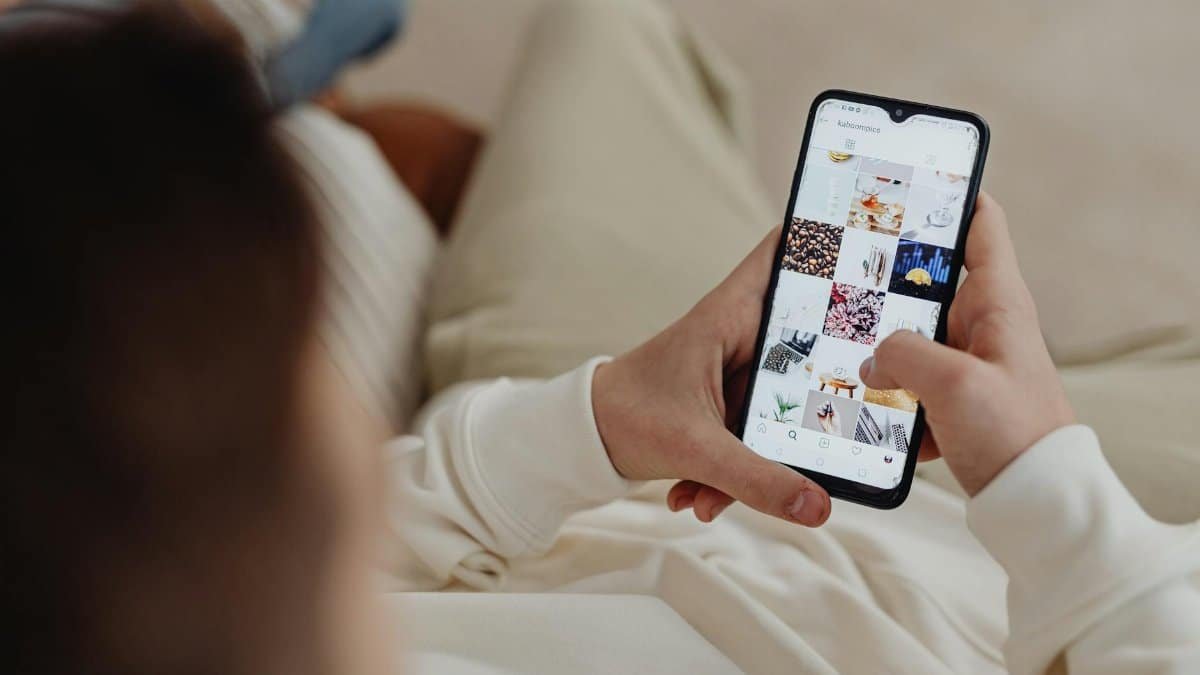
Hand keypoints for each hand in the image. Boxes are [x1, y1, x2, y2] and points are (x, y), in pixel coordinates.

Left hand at [592, 228, 831, 526]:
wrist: (582, 440)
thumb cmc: (625, 416)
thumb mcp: (693, 448)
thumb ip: (754, 478)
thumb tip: (817, 506)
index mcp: (731, 315)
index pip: (785, 250)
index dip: (829, 236)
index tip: (877, 247)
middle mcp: (743, 333)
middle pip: (811, 337)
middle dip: (823, 393)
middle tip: (845, 427)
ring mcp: (742, 369)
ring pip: (789, 398)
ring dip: (767, 454)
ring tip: (713, 492)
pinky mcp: (736, 403)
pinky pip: (763, 430)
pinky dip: (739, 470)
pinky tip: (700, 498)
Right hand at [816, 401, 840, 435]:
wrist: (833, 430)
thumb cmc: (836, 424)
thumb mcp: (836, 415)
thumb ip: (833, 408)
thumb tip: (831, 402)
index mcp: (832, 411)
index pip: (828, 405)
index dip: (827, 403)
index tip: (827, 402)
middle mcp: (827, 412)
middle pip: (824, 405)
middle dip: (824, 405)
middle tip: (826, 407)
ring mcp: (823, 415)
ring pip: (820, 408)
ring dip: (821, 407)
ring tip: (824, 409)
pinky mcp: (820, 417)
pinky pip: (818, 412)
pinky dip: (819, 411)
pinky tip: (823, 413)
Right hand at [860, 193, 1074, 495]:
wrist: (1037, 503)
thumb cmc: (1014, 434)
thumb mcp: (955, 384)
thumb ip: (904, 354)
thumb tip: (874, 355)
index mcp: (997, 302)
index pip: (980, 225)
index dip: (949, 195)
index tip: (909, 178)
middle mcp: (983, 324)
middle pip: (928, 281)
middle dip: (887, 278)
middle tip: (841, 266)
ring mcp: (967, 362)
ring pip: (910, 334)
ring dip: (879, 342)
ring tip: (837, 339)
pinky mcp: (952, 398)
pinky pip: (909, 379)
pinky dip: (887, 387)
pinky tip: (860, 398)